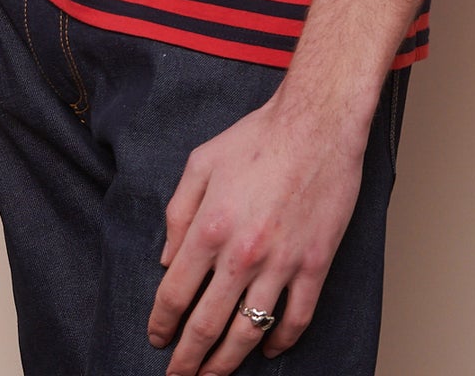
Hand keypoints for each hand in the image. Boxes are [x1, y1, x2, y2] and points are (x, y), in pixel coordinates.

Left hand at [145, 87, 367, 374]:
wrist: (317, 122)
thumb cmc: (259, 137)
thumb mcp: (201, 162)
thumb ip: (178, 212)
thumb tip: (167, 260)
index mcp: (209, 227)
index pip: (175, 294)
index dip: (161, 324)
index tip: (157, 339)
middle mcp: (242, 253)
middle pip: (207, 325)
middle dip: (187, 359)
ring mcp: (281, 263)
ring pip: (248, 332)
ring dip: (226, 362)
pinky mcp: (315, 264)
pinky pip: (296, 318)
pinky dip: (281, 342)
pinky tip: (268, 350)